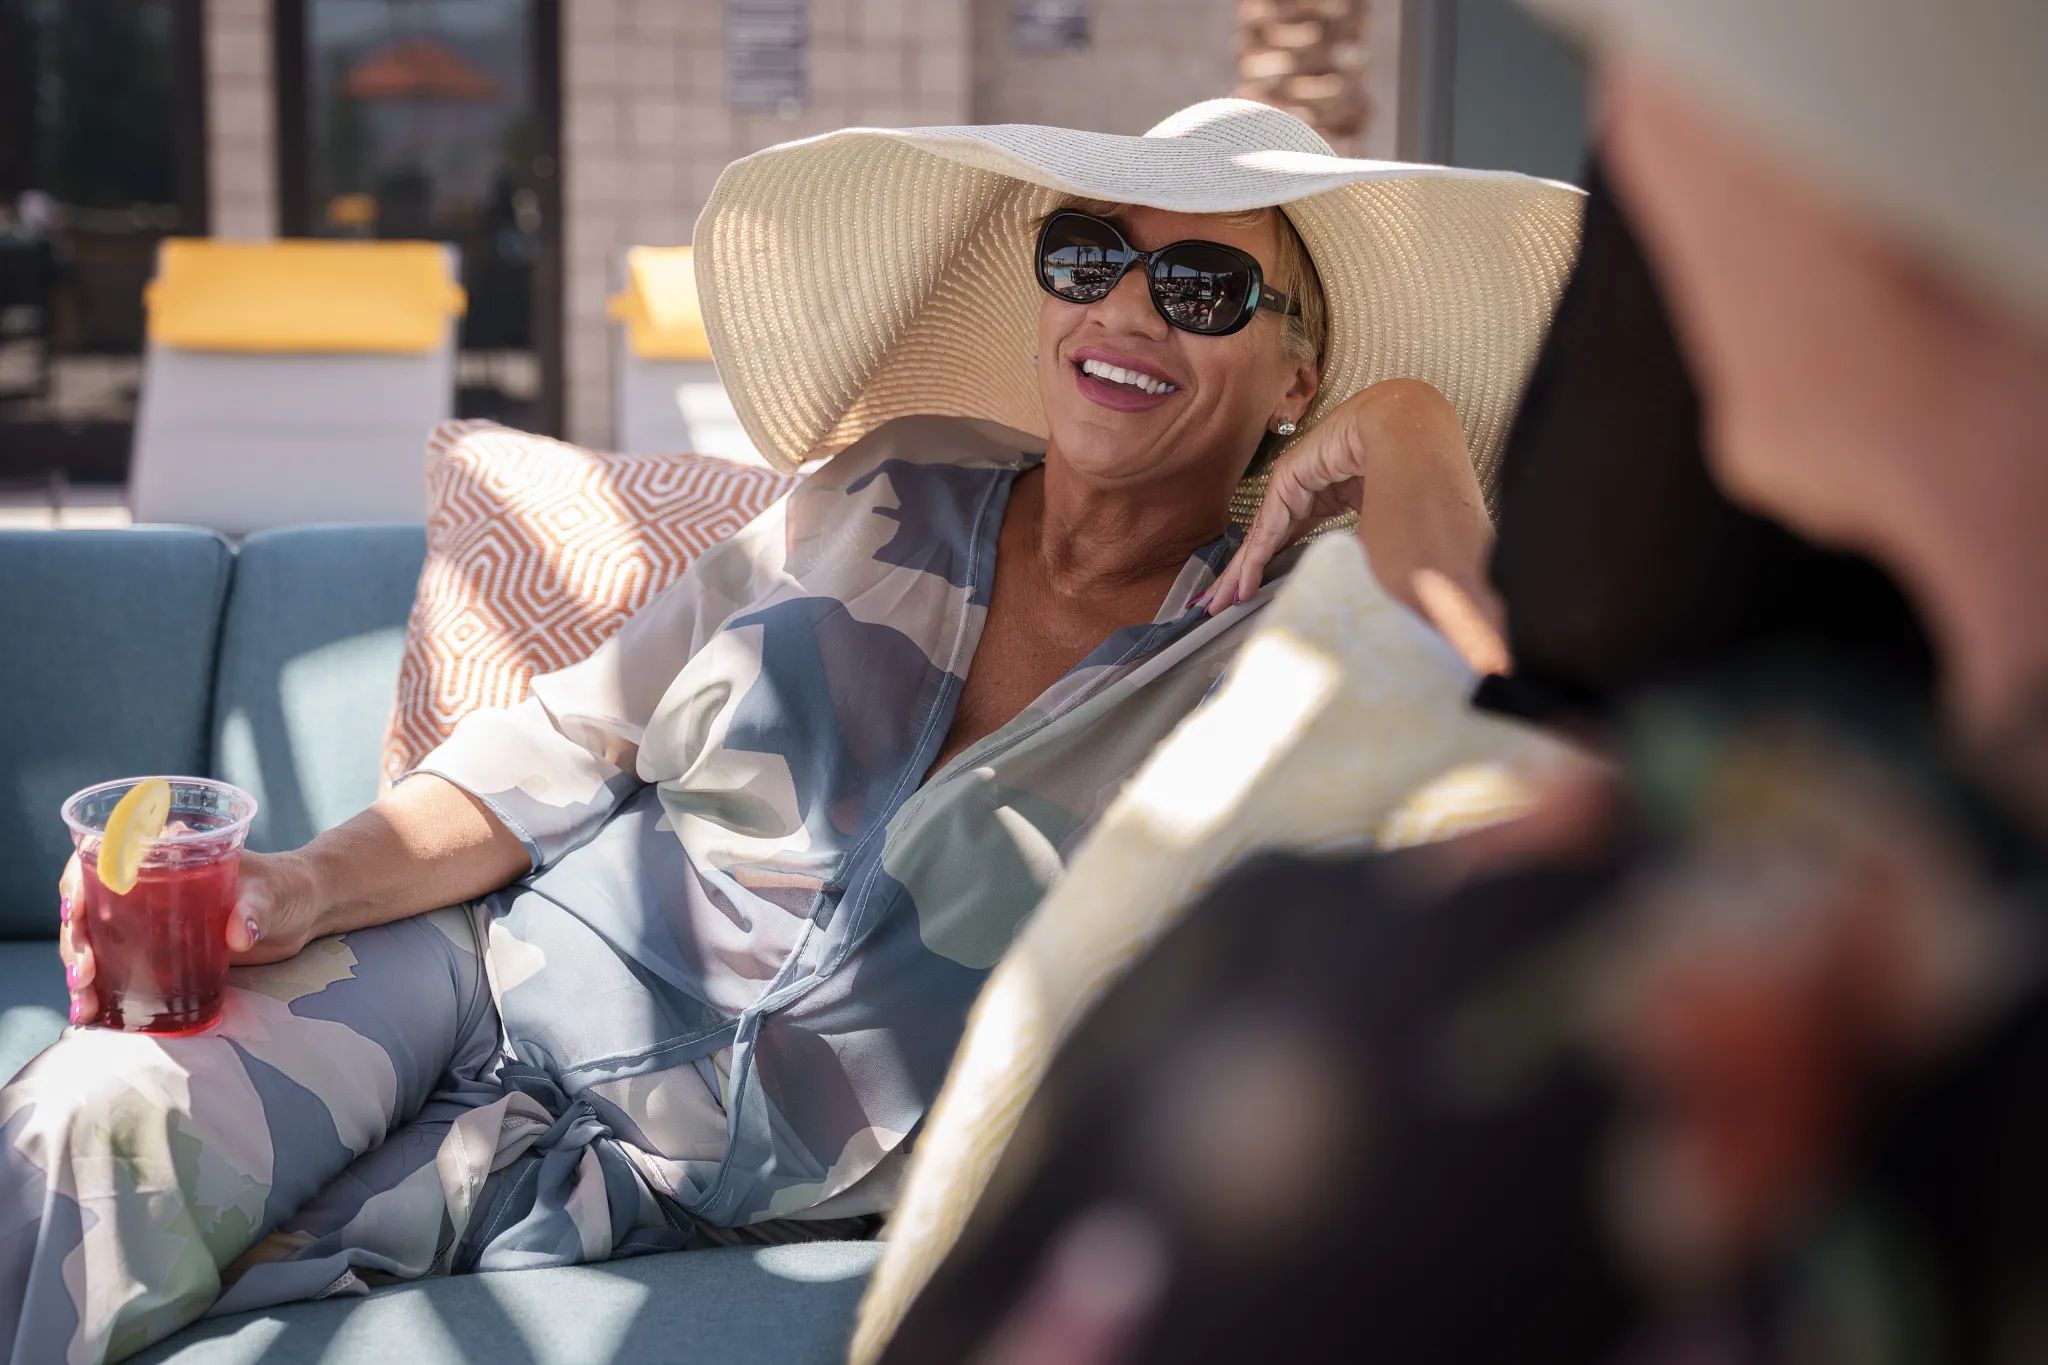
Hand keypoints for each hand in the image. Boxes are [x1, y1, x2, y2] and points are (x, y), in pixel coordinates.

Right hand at [59, 847, 323, 1025]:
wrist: (303, 912)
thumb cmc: (285, 888)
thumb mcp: (271, 894)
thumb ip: (256, 910)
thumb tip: (240, 935)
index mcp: (163, 855)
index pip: (101, 859)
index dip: (77, 884)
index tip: (75, 913)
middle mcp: (145, 886)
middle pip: (89, 906)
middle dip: (75, 940)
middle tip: (84, 974)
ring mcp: (149, 921)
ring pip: (97, 941)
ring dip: (81, 971)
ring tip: (84, 1004)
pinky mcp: (160, 952)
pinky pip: (120, 967)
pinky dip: (102, 990)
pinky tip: (92, 1014)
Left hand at [1205, 380, 1499, 657]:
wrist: (1405, 430)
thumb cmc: (1404, 469)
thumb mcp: (1373, 518)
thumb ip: (1356, 546)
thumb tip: (1357, 585)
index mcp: (1323, 495)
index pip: (1289, 536)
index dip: (1270, 565)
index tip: (1251, 593)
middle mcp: (1302, 489)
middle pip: (1267, 538)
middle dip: (1243, 573)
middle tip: (1219, 604)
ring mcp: (1291, 483)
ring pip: (1260, 536)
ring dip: (1240, 572)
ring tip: (1218, 603)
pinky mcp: (1287, 480)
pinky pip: (1268, 529)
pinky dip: (1254, 559)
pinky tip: (1240, 583)